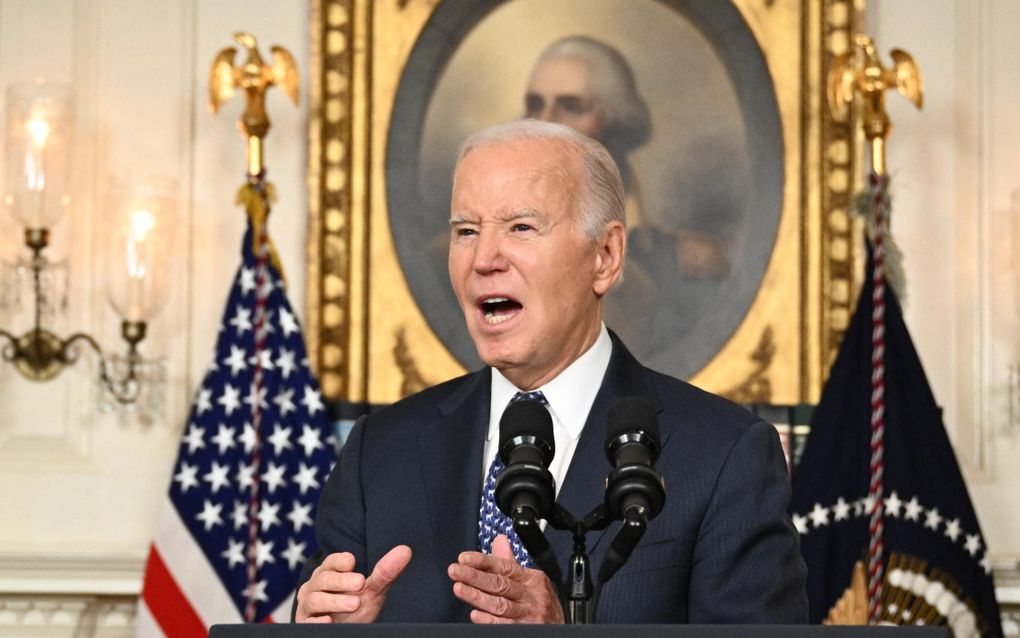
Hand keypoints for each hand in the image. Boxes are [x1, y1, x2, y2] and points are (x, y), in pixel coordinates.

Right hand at [295, 545, 411, 622]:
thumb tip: (406, 550)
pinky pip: (307, 623)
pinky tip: (328, 622)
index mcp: (328, 573)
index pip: (331, 562)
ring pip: (315, 599)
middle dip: (342, 581)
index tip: (352, 562)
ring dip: (334, 601)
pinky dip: (316, 622)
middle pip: (323, 579)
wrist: (346, 631)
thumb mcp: (371, 591)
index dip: (340, 561)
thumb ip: (385, 572)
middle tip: (361, 583)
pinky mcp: (305, 624)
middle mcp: (314, 587)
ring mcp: (307, 606)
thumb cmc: (355, 607)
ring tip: (355, 603)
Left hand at [448, 535, 563, 623]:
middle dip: (475, 577)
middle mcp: (530, 596)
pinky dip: (489, 621)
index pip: (504, 566)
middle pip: (500, 584)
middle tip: (455, 570)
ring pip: (500, 605)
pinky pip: (504, 625)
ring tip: (459, 588)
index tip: (464, 558)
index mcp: (531, 579)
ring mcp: (528, 615)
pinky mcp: (525, 630)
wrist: (562, 630)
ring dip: (478, 597)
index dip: (483, 561)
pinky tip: (475, 615)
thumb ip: (511, 563)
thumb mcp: (531, 581)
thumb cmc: (542, 604)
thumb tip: (499, 540)